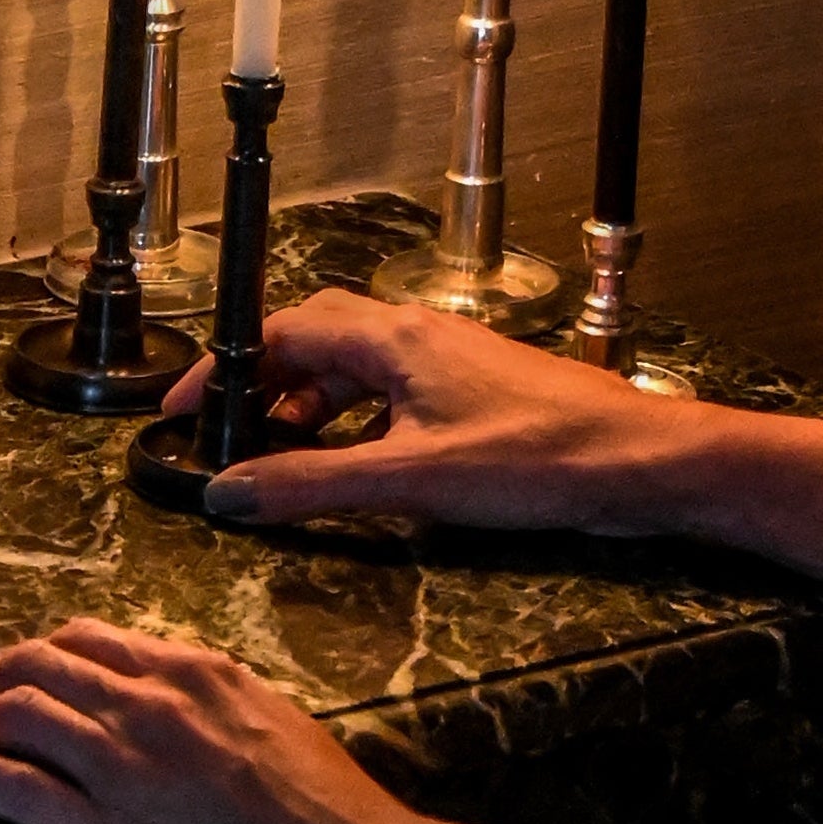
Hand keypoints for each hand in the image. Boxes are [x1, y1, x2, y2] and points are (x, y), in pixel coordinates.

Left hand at [0, 617, 430, 823]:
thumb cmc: (336, 819)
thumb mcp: (277, 727)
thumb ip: (218, 707)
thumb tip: (182, 706)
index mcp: (197, 673)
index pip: (93, 640)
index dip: (38, 650)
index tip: (10, 663)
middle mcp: (150, 701)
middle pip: (39, 663)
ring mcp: (121, 762)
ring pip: (14, 711)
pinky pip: (12, 782)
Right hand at [163, 289, 700, 534]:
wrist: (636, 462)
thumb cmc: (538, 456)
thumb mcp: (409, 479)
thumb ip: (312, 485)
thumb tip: (230, 491)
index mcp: (392, 339)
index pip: (282, 332)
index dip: (225, 369)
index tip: (186, 408)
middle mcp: (416, 336)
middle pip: (315, 339)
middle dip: (265, 382)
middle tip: (229, 431)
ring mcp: (447, 362)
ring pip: (356, 368)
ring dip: (311, 405)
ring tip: (283, 456)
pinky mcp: (473, 392)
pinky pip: (392, 394)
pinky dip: (356, 423)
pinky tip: (356, 465)